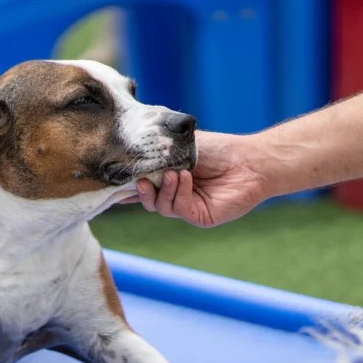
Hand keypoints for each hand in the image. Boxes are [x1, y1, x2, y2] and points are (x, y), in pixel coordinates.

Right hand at [126, 131, 266, 227]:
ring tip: (172, 174)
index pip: (143, 185)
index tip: (113, 178)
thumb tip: (128, 152)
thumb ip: (158, 150)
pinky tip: (185, 178)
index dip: (128, 184)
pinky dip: (179, 193)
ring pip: (161, 207)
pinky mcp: (200, 217)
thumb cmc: (218, 149)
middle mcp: (176, 195)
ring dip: (163, 190)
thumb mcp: (181, 146)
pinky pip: (180, 210)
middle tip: (141, 179)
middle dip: (141, 191)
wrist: (248, 160)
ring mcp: (187, 207)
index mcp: (169, 179)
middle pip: (147, 200)